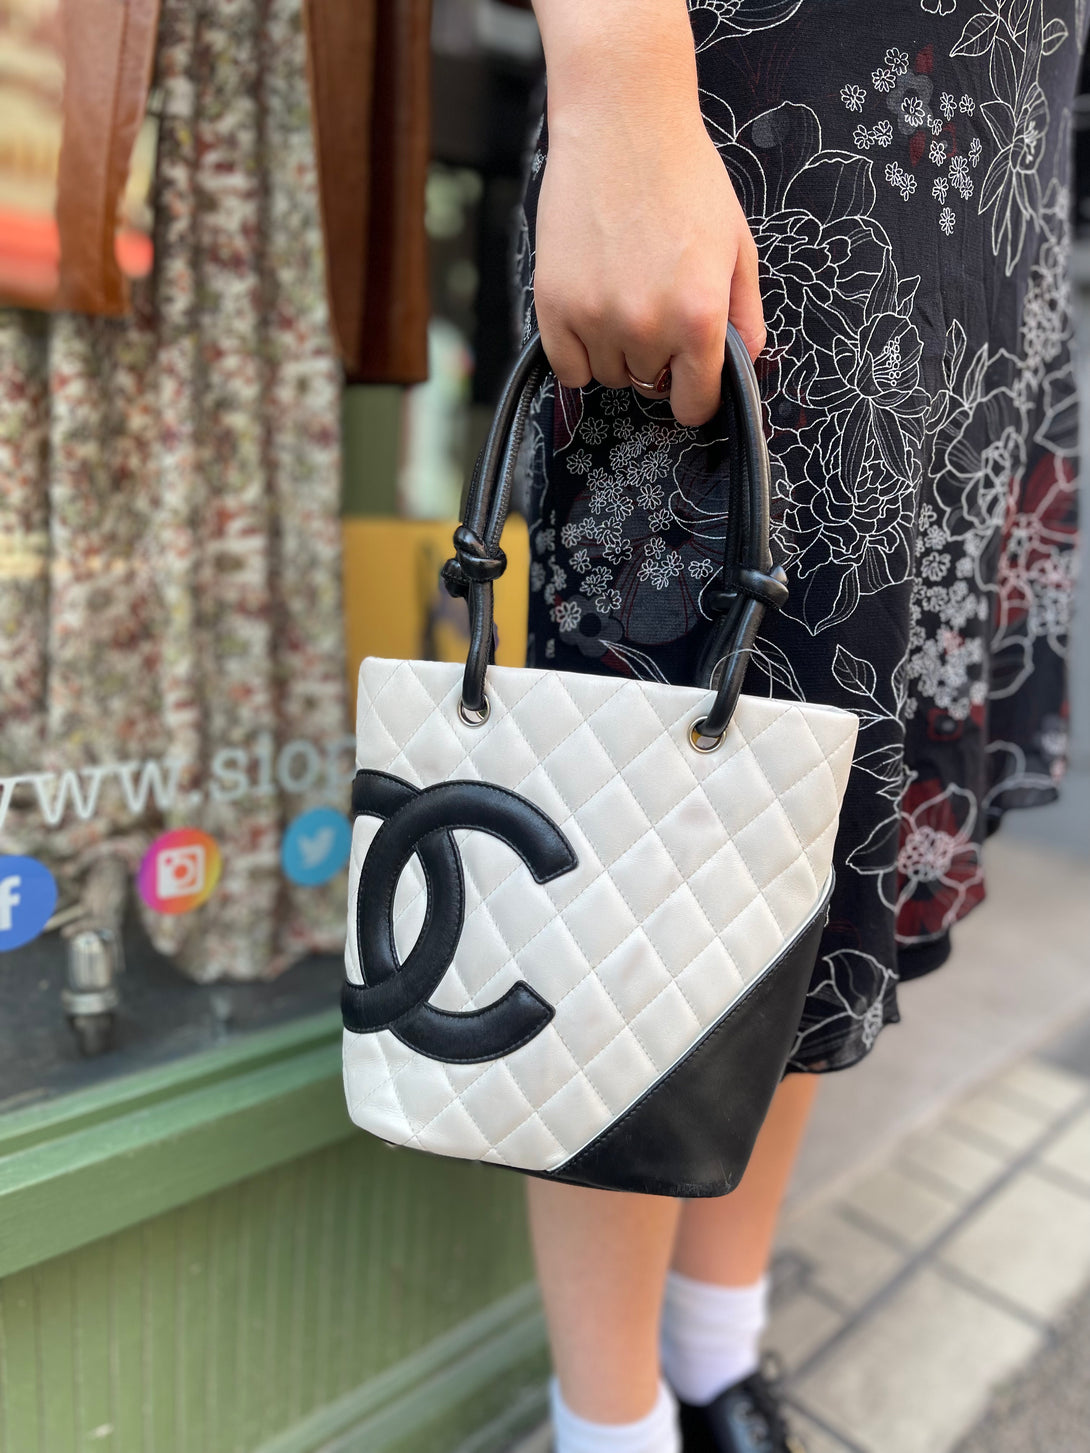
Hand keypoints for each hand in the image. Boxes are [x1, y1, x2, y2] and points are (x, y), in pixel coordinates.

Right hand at [531, 2, 764, 426]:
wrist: (623, 124)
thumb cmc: (685, 179)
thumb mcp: (736, 247)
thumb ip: (744, 316)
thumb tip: (742, 366)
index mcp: (699, 317)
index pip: (695, 403)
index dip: (695, 395)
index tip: (689, 380)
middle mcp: (647, 327)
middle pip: (649, 385)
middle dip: (656, 358)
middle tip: (654, 304)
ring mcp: (596, 319)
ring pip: (608, 377)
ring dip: (616, 352)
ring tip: (622, 295)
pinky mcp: (553, 307)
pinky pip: (568, 369)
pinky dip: (579, 353)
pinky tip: (591, 313)